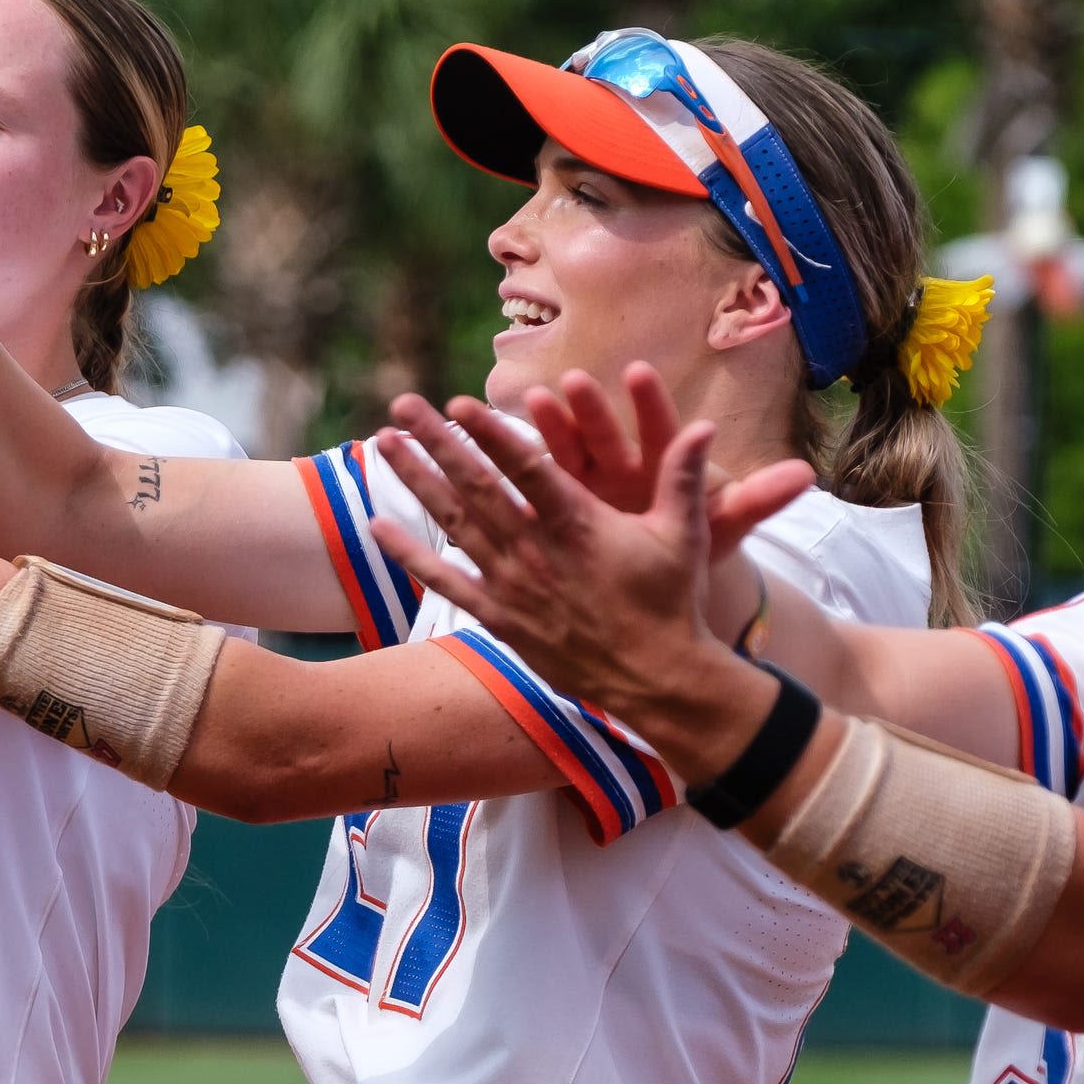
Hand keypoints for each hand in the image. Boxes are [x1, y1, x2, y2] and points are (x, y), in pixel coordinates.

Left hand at [365, 390, 810, 777]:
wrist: (658, 680)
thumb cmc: (674, 603)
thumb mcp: (684, 534)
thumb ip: (683, 476)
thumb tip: (705, 426)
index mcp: (578, 524)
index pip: (525, 468)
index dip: (490, 432)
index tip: (458, 402)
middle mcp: (536, 551)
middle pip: (476, 486)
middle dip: (436, 441)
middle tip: (402, 405)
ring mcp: (514, 586)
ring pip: (454, 524)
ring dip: (416, 480)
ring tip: (383, 444)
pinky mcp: (502, 619)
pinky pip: (447, 583)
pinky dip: (410, 555)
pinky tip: (377, 527)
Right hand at [522, 365, 807, 560]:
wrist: (660, 577)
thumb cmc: (695, 545)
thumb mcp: (724, 526)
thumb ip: (758, 499)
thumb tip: (806, 475)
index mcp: (664, 468)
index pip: (659, 431)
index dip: (648, 404)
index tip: (638, 373)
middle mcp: (622, 467)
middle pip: (606, 434)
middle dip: (591, 409)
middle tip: (575, 381)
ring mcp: (587, 483)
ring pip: (567, 450)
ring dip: (550, 427)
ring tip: (532, 402)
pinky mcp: (559, 504)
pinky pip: (538, 481)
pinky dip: (519, 466)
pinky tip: (493, 447)